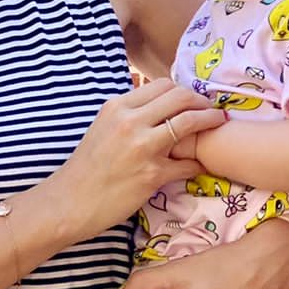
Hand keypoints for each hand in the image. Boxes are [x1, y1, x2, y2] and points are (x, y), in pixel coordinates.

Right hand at [51, 79, 224, 241]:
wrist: (68, 203)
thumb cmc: (85, 169)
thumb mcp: (101, 129)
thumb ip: (126, 114)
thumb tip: (152, 101)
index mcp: (117, 107)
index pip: (162, 85)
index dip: (183, 91)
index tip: (192, 100)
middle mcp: (129, 122)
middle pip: (180, 97)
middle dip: (202, 102)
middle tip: (212, 110)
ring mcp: (142, 147)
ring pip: (190, 122)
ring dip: (211, 121)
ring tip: (220, 124)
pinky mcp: (152, 174)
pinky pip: (188, 162)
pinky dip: (199, 162)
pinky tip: (202, 164)